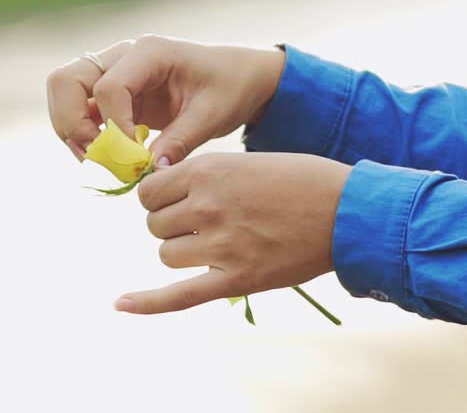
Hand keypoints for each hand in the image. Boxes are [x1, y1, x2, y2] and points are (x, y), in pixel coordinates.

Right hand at [46, 35, 285, 165]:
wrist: (236, 77)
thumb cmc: (229, 87)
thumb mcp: (213, 114)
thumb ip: (181, 140)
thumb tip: (150, 170)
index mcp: (149, 52)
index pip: (108, 87)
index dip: (114, 128)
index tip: (135, 158)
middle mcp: (122, 56)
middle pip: (66, 81)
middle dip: (72, 124)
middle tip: (97, 158)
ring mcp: (111, 71)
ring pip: (63, 92)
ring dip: (71, 129)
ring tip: (100, 160)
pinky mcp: (109, 91)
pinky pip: (78, 108)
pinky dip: (82, 133)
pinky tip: (107, 156)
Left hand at [115, 152, 349, 314]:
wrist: (346, 211)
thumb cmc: (300, 181)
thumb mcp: (243, 161)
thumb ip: (202, 177)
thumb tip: (160, 193)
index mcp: (206, 171)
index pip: (149, 192)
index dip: (160, 198)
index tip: (177, 201)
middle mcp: (206, 206)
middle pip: (155, 225)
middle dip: (172, 225)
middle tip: (205, 222)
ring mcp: (220, 245)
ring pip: (167, 255)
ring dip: (182, 251)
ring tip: (216, 244)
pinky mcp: (236, 279)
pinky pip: (178, 296)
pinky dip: (146, 303)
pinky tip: (120, 305)